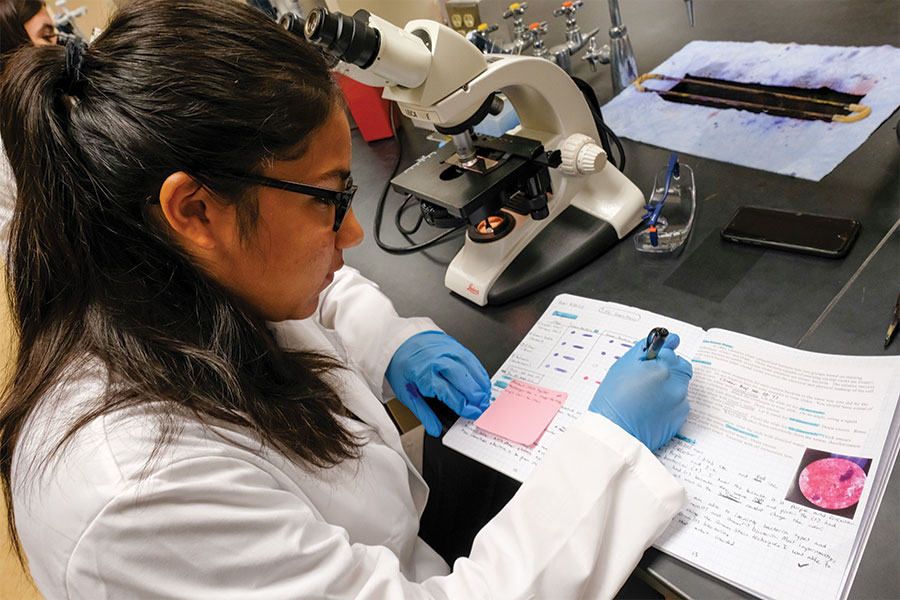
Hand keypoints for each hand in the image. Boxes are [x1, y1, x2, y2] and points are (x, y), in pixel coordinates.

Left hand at [386, 331, 491, 436]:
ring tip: (486, 396)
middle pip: (464, 380)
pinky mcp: (455, 346)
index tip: (473, 414)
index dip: (465, 407)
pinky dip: (479, 372)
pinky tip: (482, 382)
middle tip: (483, 407)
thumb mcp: (407, 393)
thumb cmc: (403, 367)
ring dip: (481, 384)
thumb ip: (423, 413)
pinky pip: (472, 359)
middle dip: (476, 396)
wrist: (401, 342)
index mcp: (425, 375)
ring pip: (471, 368)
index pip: (451, 394)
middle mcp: (439, 361)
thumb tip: (434, 429)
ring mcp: (449, 351)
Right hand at [588, 334, 691, 450]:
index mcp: (665, 368)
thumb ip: (648, 348)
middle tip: (646, 381)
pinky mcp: (679, 421)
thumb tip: (670, 339)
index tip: (651, 362)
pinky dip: (667, 405)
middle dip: (667, 371)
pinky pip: (677, 406)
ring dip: (667, 389)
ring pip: (679, 388)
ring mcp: (680, 404)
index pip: (671, 353)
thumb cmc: (613, 400)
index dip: (658, 358)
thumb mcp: (624, 365)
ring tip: (643, 399)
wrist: (614, 435)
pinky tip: (649, 410)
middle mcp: (677, 385)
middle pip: (680, 369)